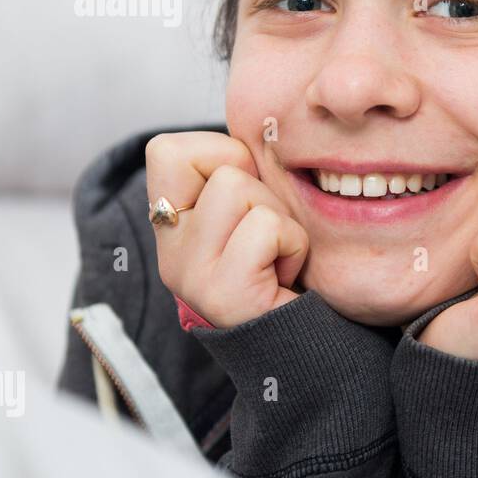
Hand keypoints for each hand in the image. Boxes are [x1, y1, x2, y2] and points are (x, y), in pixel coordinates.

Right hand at [145, 131, 309, 328]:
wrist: (310, 343)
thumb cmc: (288, 266)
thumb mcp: (254, 210)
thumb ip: (237, 175)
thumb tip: (253, 134)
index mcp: (171, 225)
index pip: (167, 149)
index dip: (221, 156)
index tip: (245, 200)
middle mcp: (169, 252)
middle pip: (219, 166)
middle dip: (262, 191)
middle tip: (267, 238)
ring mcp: (189, 276)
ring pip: (240, 189)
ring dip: (281, 219)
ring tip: (277, 257)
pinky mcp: (222, 295)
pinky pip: (267, 228)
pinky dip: (293, 245)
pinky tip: (284, 278)